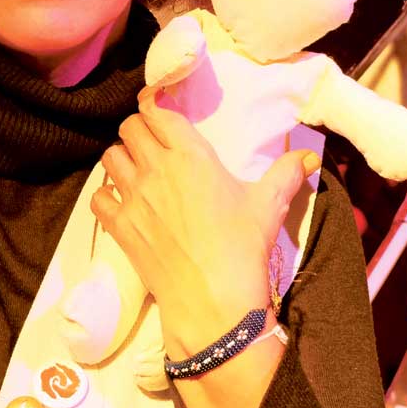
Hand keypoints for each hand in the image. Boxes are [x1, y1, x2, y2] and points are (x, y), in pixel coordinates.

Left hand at [92, 87, 320, 359]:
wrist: (214, 301)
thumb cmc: (242, 248)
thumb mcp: (269, 206)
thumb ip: (287, 173)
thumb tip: (309, 157)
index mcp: (191, 155)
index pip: (158, 111)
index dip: (155, 106)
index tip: (160, 111)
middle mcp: (156, 169)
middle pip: (129, 127)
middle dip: (139, 130)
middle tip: (152, 143)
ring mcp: (133, 197)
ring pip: (109, 157)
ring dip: (121, 158)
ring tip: (136, 170)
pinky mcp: (119, 226)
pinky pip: (97, 197)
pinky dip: (105, 196)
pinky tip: (121, 202)